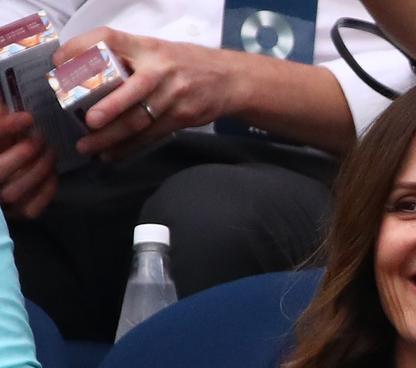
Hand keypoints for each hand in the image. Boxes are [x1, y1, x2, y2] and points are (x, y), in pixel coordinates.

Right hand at [0, 110, 56, 218]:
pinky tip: (53, 173)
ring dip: (38, 169)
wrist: (9, 177)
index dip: (4, 129)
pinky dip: (46, 189)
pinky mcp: (18, 213)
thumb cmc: (6, 147)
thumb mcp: (4, 134)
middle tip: (41, 138)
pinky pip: (32, 208)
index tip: (27, 117)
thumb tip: (14, 108)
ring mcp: (1, 202)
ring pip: (14, 191)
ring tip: (50, 151)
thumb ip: (4, 123)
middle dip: (24, 153)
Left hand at [54, 28, 245, 160]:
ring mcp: (174, 94)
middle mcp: (161, 68)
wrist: (230, 79)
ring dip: (112, 137)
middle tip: (87, 123)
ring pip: (139, 120)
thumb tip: (84, 76)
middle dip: (109, 108)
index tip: (60, 63)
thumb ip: (128, 58)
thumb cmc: (186, 64)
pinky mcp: (182, 116)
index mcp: (147, 46)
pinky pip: (151, 134)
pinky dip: (129, 147)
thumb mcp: (158, 50)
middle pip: (132, 90)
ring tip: (88, 147)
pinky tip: (112, 154)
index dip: (83, 48)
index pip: (109, 40)